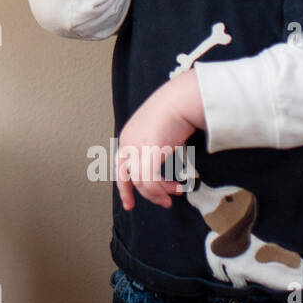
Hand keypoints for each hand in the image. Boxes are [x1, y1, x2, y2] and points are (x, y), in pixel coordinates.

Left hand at [116, 70, 203, 210]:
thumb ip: (155, 147)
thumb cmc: (175, 111)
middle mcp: (127, 143)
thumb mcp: (158, 132)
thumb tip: (162, 162)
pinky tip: (178, 188)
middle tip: (161, 203)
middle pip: (125, 177)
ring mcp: (136, 147)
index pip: (120, 166)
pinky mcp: (148, 151)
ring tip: (176, 194)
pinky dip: (162, 189)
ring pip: (140, 182)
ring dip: (159, 192)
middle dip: (138, 195)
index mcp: (127, 137)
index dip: (125, 186)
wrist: (181, 100)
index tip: (130, 202)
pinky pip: (150, 180)